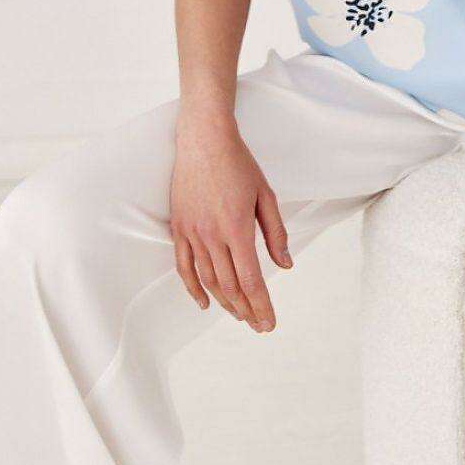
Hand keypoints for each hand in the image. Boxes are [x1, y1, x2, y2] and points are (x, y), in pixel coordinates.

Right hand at [170, 112, 292, 331]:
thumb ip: (275, 232)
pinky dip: (193, 288)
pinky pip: (184, 266)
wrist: (204, 139)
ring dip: (224, 302)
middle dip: (246, 309)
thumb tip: (286, 264)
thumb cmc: (238, 163)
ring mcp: (192, 232)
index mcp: (237, 227)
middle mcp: (212, 235)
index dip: (261, 304)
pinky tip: (204, 303)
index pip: (250, 279)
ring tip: (239, 315)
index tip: (269, 323)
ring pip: (207, 279)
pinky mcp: (179, 227)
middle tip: (258, 325)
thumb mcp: (266, 194)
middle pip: (229, 285)